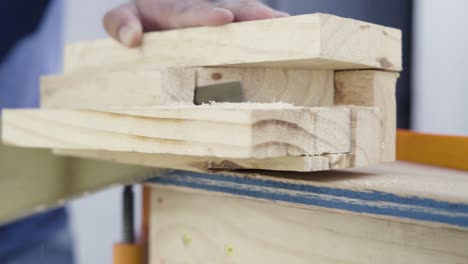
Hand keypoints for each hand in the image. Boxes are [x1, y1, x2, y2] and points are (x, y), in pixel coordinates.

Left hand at [103, 0, 288, 46]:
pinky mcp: (229, 32)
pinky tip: (291, 39)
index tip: (224, 18)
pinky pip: (251, 28)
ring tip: (293, 30)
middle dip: (254, 15)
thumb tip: (133, 38)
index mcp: (175, 9)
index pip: (190, 13)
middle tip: (277, 22)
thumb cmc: (138, 21)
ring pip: (248, 16)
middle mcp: (203, 10)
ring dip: (268, 24)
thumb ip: (120, 23)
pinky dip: (269, 32)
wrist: (151, 17)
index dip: (205, 15)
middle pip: (235, 8)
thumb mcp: (122, 19)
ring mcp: (220, 19)